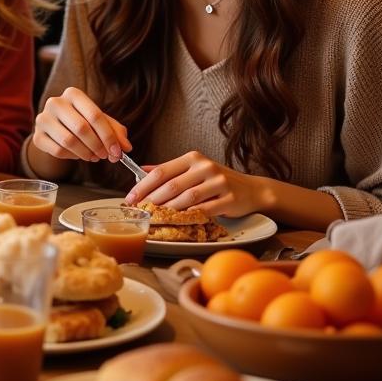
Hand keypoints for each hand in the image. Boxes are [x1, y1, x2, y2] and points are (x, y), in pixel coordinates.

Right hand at [32, 86, 130, 162]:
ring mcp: (43, 119)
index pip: (94, 115)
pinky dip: (73, 157)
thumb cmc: (82, 121)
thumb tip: (126, 147)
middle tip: (106, 156)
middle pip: (81, 128)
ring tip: (94, 157)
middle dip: (98, 146)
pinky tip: (79, 155)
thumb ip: (116, 132)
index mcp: (72, 93)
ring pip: (69, 141)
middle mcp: (55, 102)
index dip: (108, 136)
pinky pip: (58, 151)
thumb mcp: (100, 122)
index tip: (118, 152)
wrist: (56, 127)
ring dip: (86, 153)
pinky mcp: (37, 136)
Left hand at [122, 150, 273, 218]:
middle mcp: (205, 167)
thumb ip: (169, 170)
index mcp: (192, 158)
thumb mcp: (193, 170)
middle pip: (172, 185)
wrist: (251, 190)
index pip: (161, 171)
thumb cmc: (216, 181)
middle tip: (139, 211)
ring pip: (187, 198)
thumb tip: (140, 170)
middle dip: (151, 200)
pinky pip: (204, 210)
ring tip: (155, 217)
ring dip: (168, 209)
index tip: (130, 198)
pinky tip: (178, 222)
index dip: (143, 186)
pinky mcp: (229, 199)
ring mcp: (218, 182)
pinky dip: (189, 217)